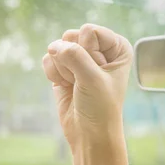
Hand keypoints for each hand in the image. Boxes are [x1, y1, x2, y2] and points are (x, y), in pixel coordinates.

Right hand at [42, 24, 132, 164]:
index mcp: (116, 46)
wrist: (88, 133)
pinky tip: (66, 87)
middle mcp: (98, 49)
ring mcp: (79, 58)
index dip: (88, 52)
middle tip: (84, 80)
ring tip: (76, 86)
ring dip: (63, 70)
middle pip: (71, 37)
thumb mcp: (92, 79)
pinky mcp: (62, 69)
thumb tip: (52, 46)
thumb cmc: (100, 107)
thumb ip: (74, 56)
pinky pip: (48, 61)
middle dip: (72, 61)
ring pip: (57, 49)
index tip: (97, 73)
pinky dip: (53, 75)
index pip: (89, 31)